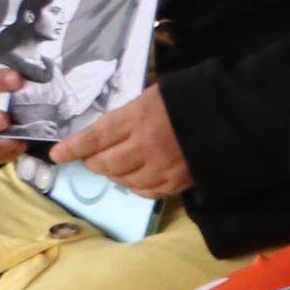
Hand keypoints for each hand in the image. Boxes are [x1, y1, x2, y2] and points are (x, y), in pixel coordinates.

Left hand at [53, 86, 188, 197]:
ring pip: (122, 180)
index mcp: (138, 118)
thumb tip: (101, 136)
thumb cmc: (189, 100)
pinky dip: (135, 186)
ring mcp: (162, 167)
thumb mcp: (153, 97)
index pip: (94, 138)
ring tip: (117, 166)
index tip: (56, 155)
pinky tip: (137, 177)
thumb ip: (126, 116)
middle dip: (93, 162)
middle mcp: (146, 146)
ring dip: (114, 175)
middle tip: (92, 158)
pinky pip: (145, 192)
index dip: (72, 148)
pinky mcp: (177, 182)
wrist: (233, 117)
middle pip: (104, 163)